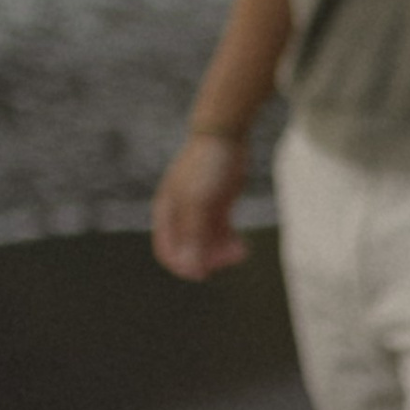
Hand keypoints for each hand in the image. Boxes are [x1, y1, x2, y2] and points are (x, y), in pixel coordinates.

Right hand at [151, 129, 248, 279]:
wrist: (225, 135)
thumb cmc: (206, 166)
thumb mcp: (198, 202)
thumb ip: (193, 236)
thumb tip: (191, 268)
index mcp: (167, 213)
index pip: (167, 251)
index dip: (183, 266)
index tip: (203, 273)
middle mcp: (181, 215)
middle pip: (190, 251)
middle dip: (209, 258)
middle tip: (230, 257)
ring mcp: (200, 212)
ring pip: (208, 245)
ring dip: (222, 253)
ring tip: (241, 250)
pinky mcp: (218, 208)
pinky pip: (221, 234)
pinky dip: (230, 243)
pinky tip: (242, 246)